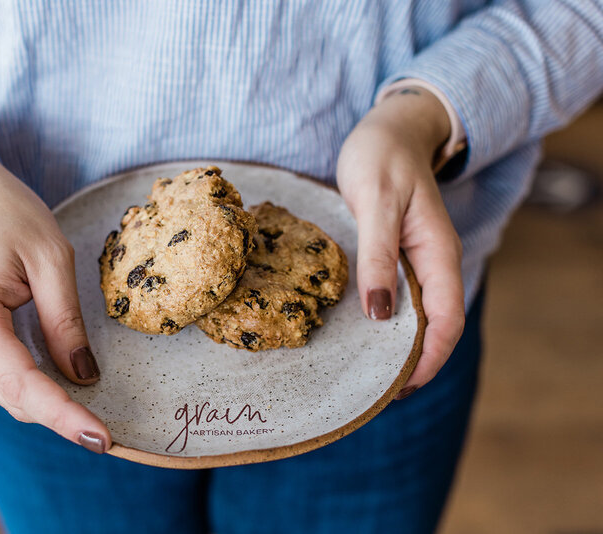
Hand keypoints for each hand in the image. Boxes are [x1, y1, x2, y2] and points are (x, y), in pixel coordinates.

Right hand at [0, 139, 109, 452]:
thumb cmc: (4, 211)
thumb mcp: (50, 258)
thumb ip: (65, 320)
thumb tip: (83, 375)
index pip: (21, 384)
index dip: (63, 415)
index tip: (102, 438)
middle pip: (12, 397)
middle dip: (59, 417)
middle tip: (107, 432)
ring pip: (5, 391)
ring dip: (46, 404)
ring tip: (91, 414)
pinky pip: (0, 372)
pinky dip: (32, 385)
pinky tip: (63, 384)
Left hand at [337, 88, 464, 397]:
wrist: (387, 130)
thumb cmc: (381, 158)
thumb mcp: (375, 203)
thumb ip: (378, 256)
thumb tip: (378, 313)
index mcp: (437, 255)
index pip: (446, 322)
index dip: (428, 360)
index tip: (397, 388)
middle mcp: (432, 264)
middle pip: (433, 328)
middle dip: (412, 363)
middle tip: (373, 392)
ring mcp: (416, 261)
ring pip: (416, 316)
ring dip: (397, 347)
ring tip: (365, 373)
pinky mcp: (397, 255)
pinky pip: (399, 299)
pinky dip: (385, 322)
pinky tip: (360, 332)